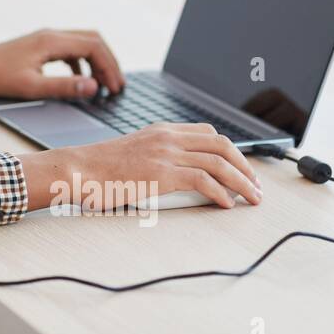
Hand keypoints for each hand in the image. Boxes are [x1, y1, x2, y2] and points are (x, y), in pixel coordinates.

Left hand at [0, 29, 125, 98]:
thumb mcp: (31, 86)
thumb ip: (64, 87)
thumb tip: (94, 87)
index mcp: (51, 41)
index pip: (94, 46)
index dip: (110, 67)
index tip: (115, 88)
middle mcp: (50, 35)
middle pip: (92, 40)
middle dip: (108, 62)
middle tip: (117, 86)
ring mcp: (44, 39)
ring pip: (82, 43)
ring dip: (96, 62)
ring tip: (103, 85)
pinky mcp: (38, 46)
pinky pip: (69, 50)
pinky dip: (81, 63)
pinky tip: (80, 81)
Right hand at [20, 122, 262, 210]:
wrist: (77, 170)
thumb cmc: (97, 169)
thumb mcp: (131, 155)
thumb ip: (156, 159)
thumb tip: (178, 178)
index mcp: (160, 130)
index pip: (208, 133)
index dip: (230, 151)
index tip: (241, 169)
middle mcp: (167, 137)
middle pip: (221, 144)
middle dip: (245, 166)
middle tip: (255, 186)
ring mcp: (165, 153)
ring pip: (219, 162)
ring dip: (242, 182)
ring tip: (251, 198)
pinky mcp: (162, 172)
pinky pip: (203, 179)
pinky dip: (221, 192)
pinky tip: (226, 204)